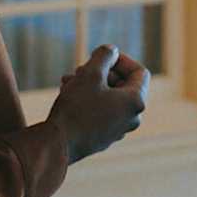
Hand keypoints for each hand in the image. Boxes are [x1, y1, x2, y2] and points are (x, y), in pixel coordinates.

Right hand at [45, 44, 148, 163]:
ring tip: (68, 80)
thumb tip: (112, 51)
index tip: (99, 56)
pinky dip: (88, 100)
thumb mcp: (90, 73)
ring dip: (91, 85)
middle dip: (101, 73)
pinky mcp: (103, 137)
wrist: (56, 145)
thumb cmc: (76, 108)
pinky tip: (67, 94)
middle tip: (79, 69)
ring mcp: (118, 130)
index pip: (139, 72)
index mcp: (136, 102)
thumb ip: (105, 56)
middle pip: (123, 85)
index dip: (120, 59)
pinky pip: (101, 112)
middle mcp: (132, 118)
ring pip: (109, 98)